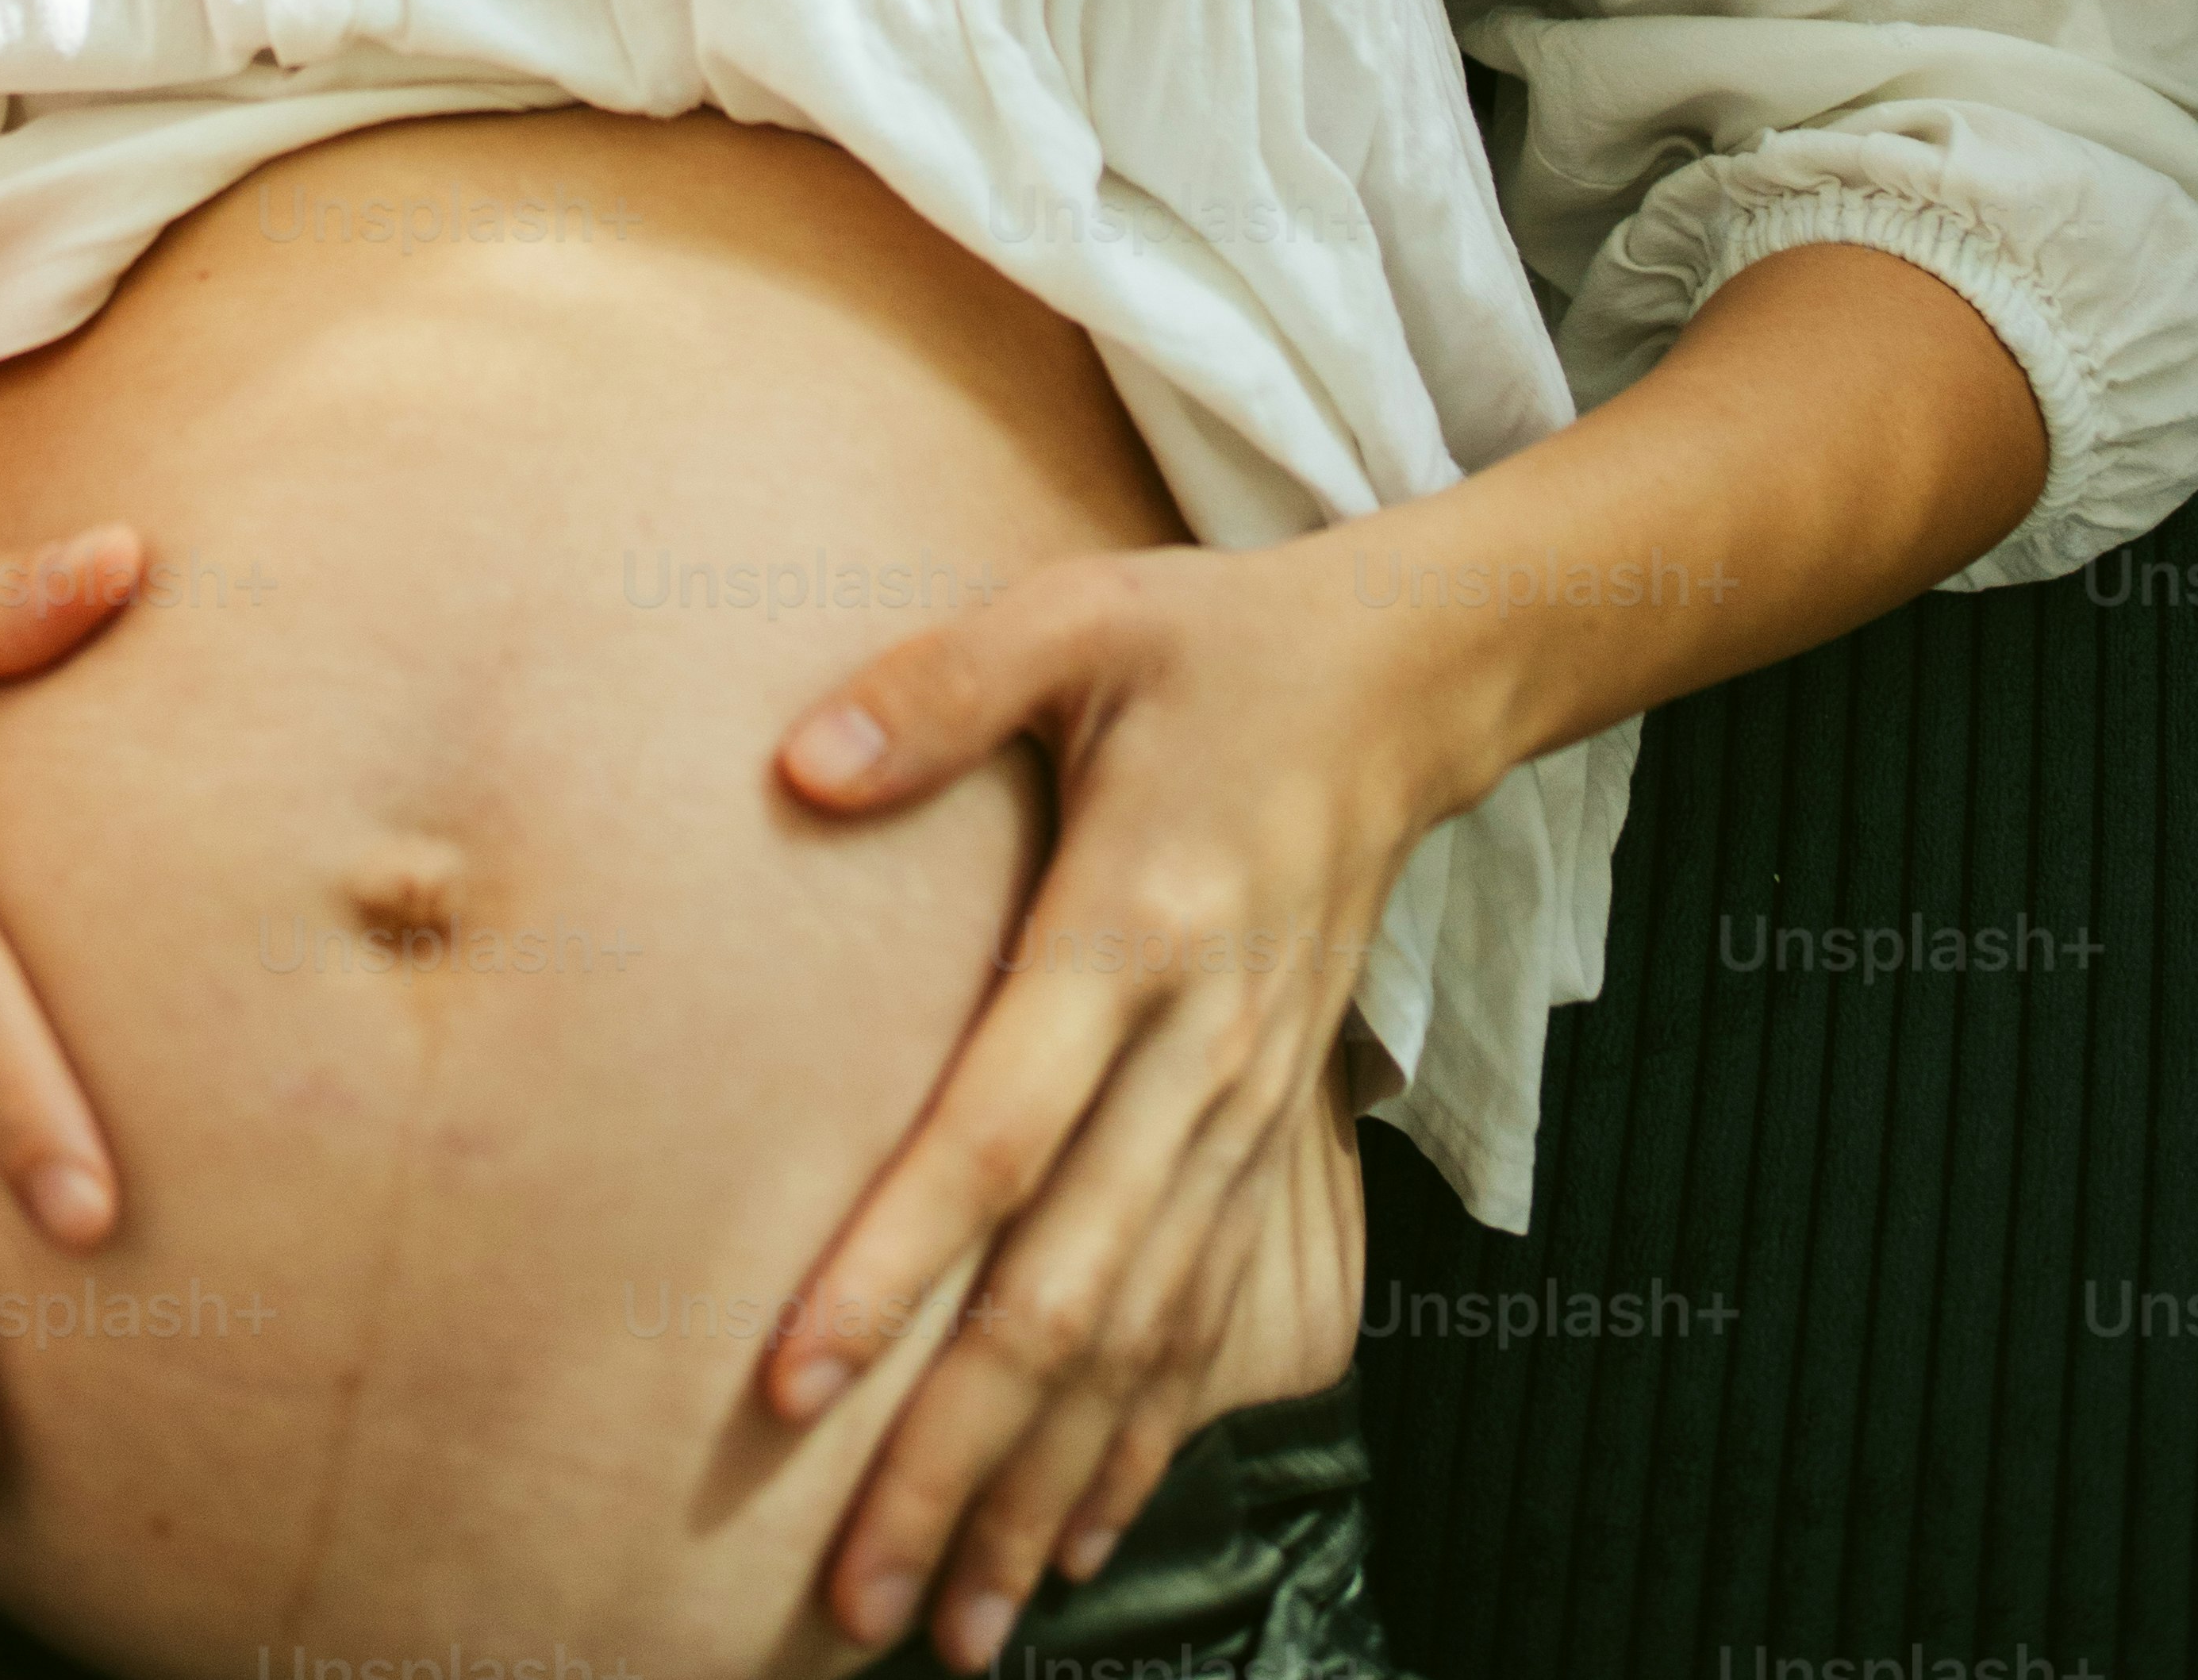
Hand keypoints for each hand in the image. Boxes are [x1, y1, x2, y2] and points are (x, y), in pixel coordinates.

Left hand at [764, 531, 1426, 1667]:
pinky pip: (1200, 1330)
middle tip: (851, 1603)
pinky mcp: (1267, 1139)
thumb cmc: (1213, 647)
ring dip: (1038, 1493)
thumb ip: (937, 689)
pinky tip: (1071, 1547)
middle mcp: (1194, 1057)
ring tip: (943, 1627)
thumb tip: (798, 768)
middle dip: (952, 1459)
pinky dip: (1134, 1451)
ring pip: (1136, 1350)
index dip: (893, 1269)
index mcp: (1130, 933)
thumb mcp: (1076, 618)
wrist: (1405, 688)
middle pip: (1062, 1297)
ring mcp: (1243, 1116)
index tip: (792, 1387)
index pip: (994, 1138)